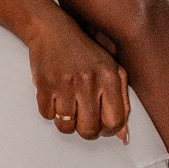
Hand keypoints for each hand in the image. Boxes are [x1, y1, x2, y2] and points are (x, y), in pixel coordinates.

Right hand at [27, 5, 128, 138]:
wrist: (52, 30)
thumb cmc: (84, 53)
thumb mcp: (111, 71)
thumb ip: (122, 103)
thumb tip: (124, 137)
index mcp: (110, 78)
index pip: (114, 122)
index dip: (107, 130)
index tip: (101, 124)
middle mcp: (89, 81)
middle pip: (89, 131)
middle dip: (85, 130)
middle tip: (83, 117)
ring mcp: (65, 84)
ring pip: (66, 127)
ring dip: (66, 122)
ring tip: (67, 105)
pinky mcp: (45, 84)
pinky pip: (47, 116)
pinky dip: (49, 110)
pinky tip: (54, 95)